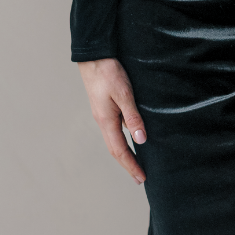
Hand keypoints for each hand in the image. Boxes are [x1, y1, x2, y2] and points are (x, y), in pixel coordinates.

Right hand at [78, 58, 146, 183]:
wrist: (94, 56)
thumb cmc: (108, 72)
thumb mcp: (124, 94)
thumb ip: (133, 117)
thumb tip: (141, 140)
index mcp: (106, 121)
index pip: (120, 151)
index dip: (131, 165)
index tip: (141, 177)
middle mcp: (103, 121)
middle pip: (115, 150)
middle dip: (127, 165)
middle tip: (139, 178)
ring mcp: (103, 115)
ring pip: (114, 141)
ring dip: (125, 155)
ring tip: (136, 164)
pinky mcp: (105, 109)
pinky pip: (115, 131)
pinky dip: (123, 141)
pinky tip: (132, 140)